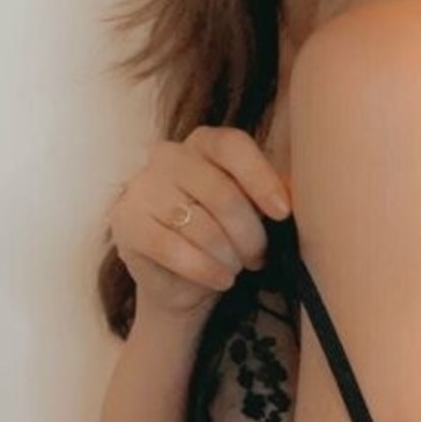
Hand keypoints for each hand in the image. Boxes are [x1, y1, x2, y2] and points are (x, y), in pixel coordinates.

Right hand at [107, 124, 291, 322]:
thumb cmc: (224, 235)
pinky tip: (220, 279)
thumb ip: (272, 194)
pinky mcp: (126, 224)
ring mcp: (142, 188)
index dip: (261, 179)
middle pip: (222, 193)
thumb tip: (294, 194)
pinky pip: (174, 249)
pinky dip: (205, 269)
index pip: (233, 146)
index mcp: (203, 142)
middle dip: (250, 234)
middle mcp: (168, 156)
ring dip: (229, 256)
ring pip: (201, 226)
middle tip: (259, 257)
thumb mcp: (254, 210)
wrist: (182, 279)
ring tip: (235, 267)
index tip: (283, 213)